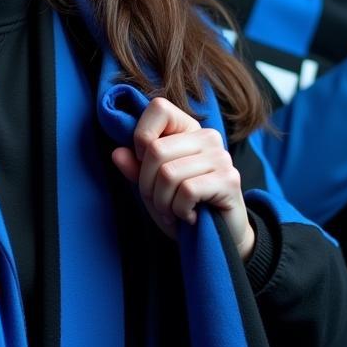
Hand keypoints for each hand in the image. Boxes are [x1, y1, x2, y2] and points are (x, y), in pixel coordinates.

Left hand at [111, 97, 254, 260]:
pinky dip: (178, 210)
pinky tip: (188, 217)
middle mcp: (207, 137)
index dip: (141, 136)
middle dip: (146, 184)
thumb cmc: (182, 205)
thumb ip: (134, 168)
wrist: (218, 238)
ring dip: (162, 201)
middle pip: (155, 149)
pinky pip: (187, 191)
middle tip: (157, 201)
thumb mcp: (152, 186)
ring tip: (171, 211)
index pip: (159, 108)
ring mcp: (221, 157)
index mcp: (188, 129)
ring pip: (168, 173)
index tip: (144, 163)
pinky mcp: (229, 180)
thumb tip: (117, 153)